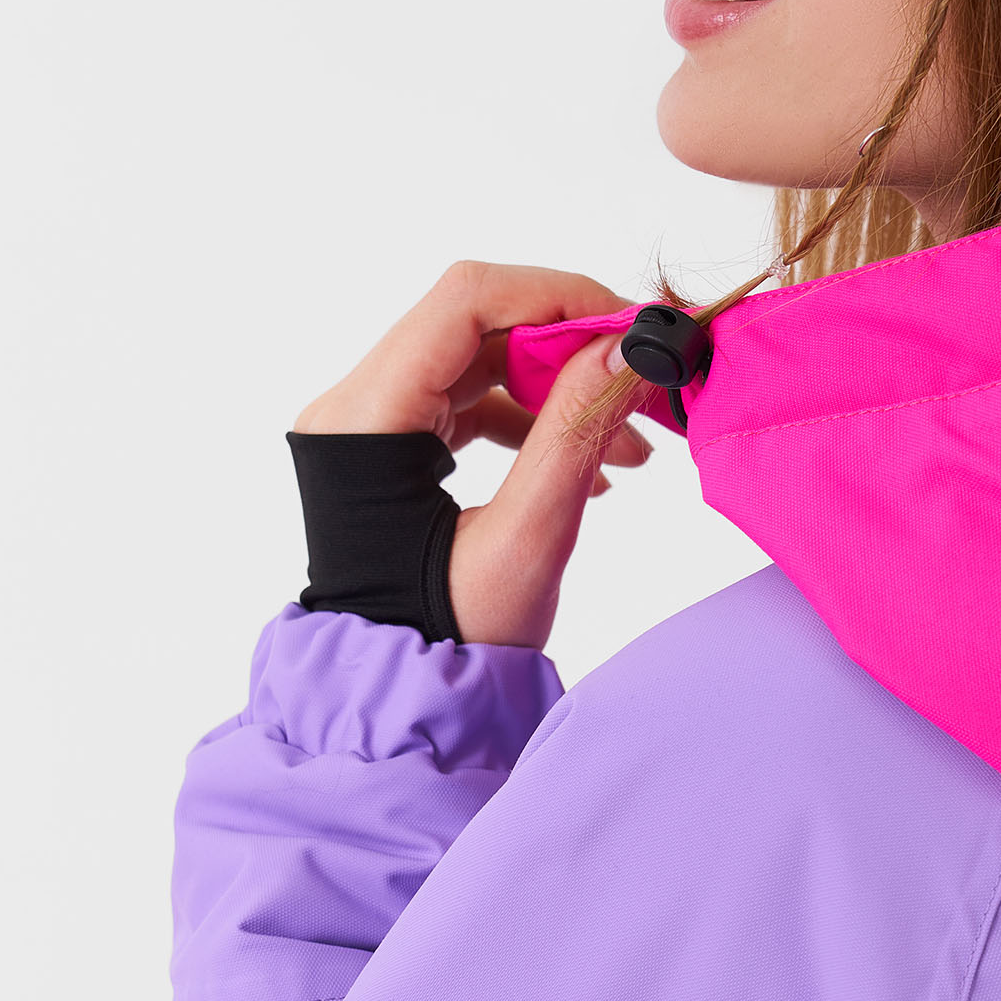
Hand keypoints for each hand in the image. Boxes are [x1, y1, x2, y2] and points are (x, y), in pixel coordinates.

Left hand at [295, 263, 651, 648]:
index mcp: (363, 420)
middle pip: (475, 324)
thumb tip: (631, 347)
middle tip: (647, 380)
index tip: (636, 329)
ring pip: (480, 360)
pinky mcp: (392, 447)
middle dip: (571, 346)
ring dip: (562, 387)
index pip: (465, 302)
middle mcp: (353, 406)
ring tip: (635, 442)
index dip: (559, 298)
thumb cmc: (446, 642)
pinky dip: (535, 420)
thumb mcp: (525, 539)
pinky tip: (593, 468)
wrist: (399, 703)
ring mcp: (370, 424)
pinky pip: (471, 401)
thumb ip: (575, 431)